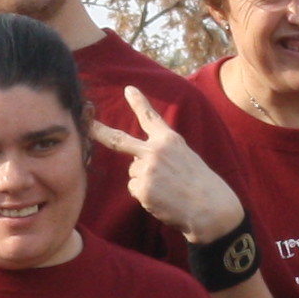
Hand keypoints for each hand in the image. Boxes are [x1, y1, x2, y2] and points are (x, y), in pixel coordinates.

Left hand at [92, 87, 239, 243]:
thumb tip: (137, 159)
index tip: (128, 89)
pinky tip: (163, 199)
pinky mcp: (142, 188)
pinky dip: (145, 196)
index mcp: (169, 140)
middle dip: (99, 131)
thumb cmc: (200, 184)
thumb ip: (162, 152)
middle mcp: (155, 150)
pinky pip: (135, 190)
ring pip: (133, 172)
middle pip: (119, 140)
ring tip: (167, 189)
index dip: (138, 102)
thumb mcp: (185, 157)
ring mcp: (146, 169)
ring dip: (144, 181)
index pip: (150, 117)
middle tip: (87, 123)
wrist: (211, 208)